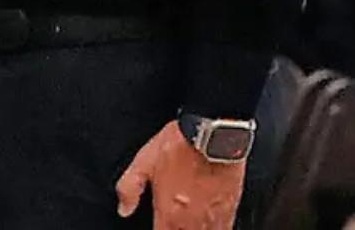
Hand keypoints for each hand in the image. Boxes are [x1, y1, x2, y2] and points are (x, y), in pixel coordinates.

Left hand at [115, 121, 246, 228]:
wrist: (215, 134)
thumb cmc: (180, 145)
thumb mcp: (143, 162)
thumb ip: (130, 188)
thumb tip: (123, 208)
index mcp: (168, 214)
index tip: (159, 224)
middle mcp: (191, 222)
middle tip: (175, 222)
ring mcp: (213, 217)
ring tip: (190, 223)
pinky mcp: (231, 208)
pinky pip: (224, 229)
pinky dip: (216, 227)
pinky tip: (211, 223)